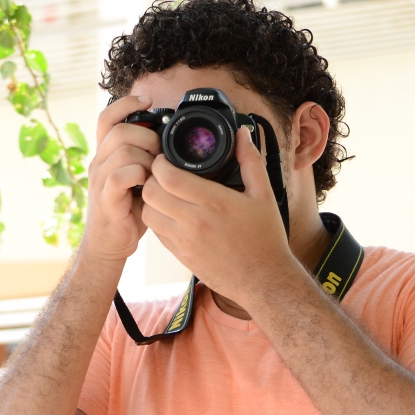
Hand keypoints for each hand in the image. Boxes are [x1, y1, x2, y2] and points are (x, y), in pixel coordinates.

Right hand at [79, 95, 161, 265]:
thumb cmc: (128, 211)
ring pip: (122, 150)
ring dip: (146, 157)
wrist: (110, 244)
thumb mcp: (137, 179)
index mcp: (105, 155)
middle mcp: (98, 163)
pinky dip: (139, 176)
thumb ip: (146, 159)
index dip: (126, 103)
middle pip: (118, 130)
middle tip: (160, 153)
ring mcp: (99, 181)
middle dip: (146, 135)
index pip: (107, 117)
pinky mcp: (105, 199)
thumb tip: (170, 140)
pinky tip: (147, 186)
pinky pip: (120, 176)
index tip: (148, 100)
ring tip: (155, 173)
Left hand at [141, 127, 296, 304]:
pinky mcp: (181, 256)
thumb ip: (251, 161)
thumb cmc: (265, 238)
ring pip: (148, 213)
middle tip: (160, 174)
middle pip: (151, 193)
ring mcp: (185, 241)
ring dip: (150, 200)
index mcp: (214, 202)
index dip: (160, 163)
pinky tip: (169, 213)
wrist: (263, 280)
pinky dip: (157, 219)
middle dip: (151, 179)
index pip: (168, 176)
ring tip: (162, 193)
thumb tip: (243, 134)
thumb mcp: (264, 195)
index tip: (165, 158)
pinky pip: (156, 232)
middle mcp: (195, 221)